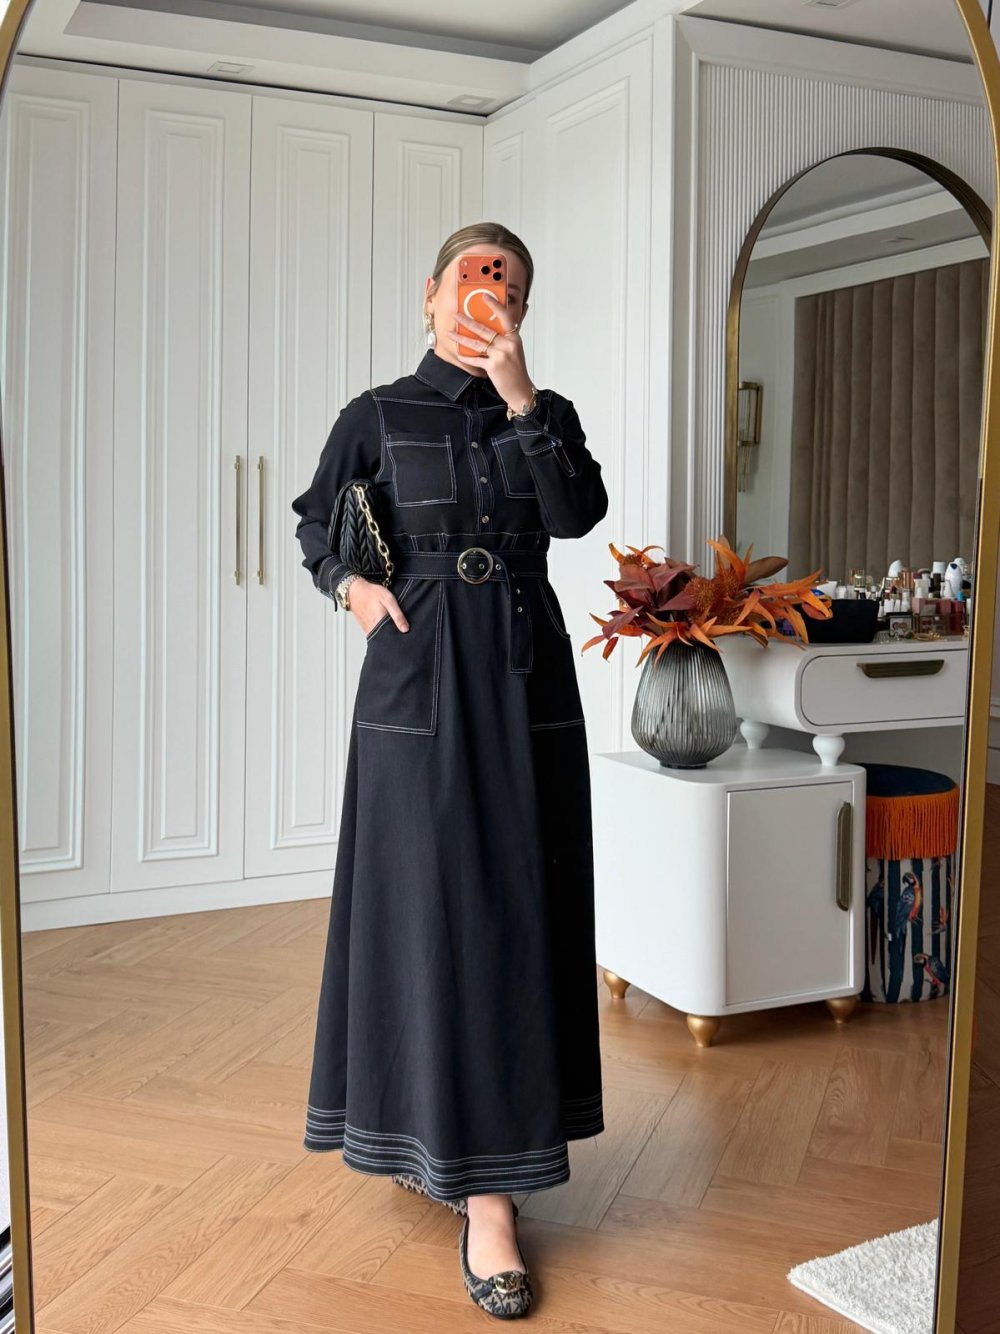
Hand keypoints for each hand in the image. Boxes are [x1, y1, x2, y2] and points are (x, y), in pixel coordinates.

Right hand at [348, 577, 408, 633]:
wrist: (355, 592)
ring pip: (381, 637)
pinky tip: (383, 625)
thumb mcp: (388, 600)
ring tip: (390, 624)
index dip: (400, 635)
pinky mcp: (366, 629)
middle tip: (398, 626)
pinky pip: (375, 635)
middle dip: (394, 635)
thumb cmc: (371, 593)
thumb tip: (405, 629)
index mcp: (380, 622)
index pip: (393, 636)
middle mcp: (373, 629)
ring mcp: (368, 630)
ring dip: (387, 634)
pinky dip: (380, 632)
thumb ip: (397, 615)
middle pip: (387, 638)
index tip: (404, 632)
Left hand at [446, 293, 534, 409]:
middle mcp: (507, 344)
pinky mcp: (493, 366)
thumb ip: (506, 338)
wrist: (520, 390)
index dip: (495, 305)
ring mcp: (500, 355)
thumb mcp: (515, 350)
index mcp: (514, 338)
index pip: (504, 317)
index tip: (484, 296)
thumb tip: (494, 328)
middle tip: (456, 315)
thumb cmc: (516, 371)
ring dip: (461, 338)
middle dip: (467, 321)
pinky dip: (467, 358)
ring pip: (477, 343)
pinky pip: (476, 359)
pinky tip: (459, 355)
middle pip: (484, 329)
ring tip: (451, 333)